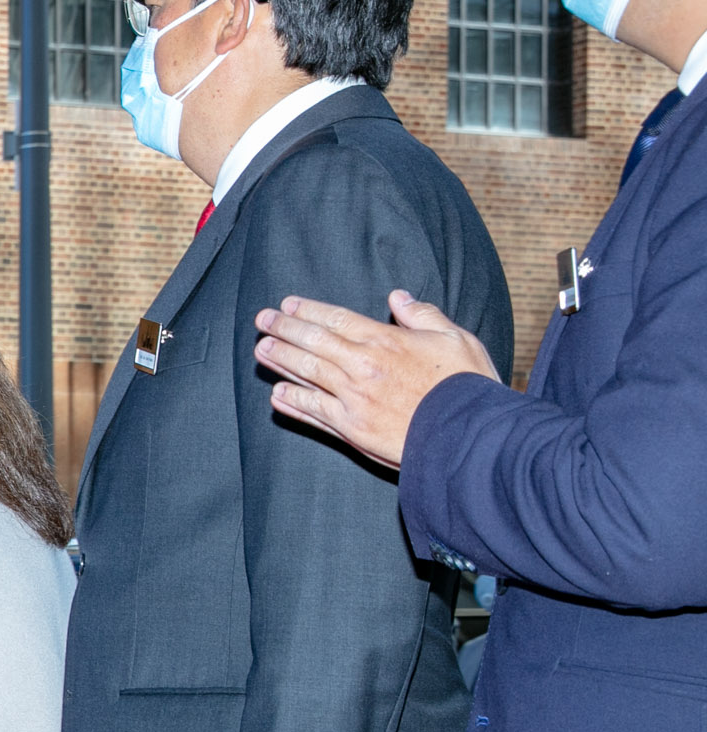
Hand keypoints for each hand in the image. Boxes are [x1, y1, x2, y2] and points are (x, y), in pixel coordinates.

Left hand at [255, 292, 499, 469]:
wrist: (469, 435)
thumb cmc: (467, 385)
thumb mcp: (455, 338)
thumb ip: (423, 315)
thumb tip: (398, 296)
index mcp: (386, 341)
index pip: (337, 320)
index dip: (309, 310)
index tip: (288, 304)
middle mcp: (362, 367)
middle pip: (314, 342)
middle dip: (284, 328)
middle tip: (262, 320)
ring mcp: (353, 399)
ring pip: (307, 374)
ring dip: (280, 359)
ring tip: (261, 348)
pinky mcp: (351, 428)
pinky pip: (313, 412)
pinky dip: (292, 402)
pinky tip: (277, 394)